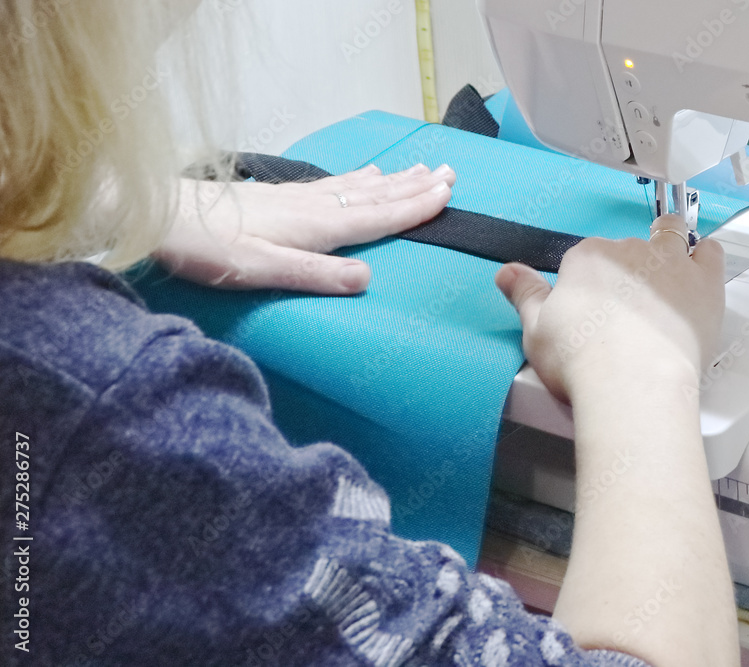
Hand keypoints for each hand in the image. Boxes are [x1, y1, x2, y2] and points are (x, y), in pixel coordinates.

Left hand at [153, 163, 455, 294]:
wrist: (160, 216)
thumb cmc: (208, 248)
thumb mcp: (263, 270)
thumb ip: (316, 274)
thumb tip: (367, 279)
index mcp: (316, 227)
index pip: (377, 216)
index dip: (414, 207)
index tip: (447, 194)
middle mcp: (313, 208)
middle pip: (374, 195)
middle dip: (414, 186)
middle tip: (449, 172)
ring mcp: (297, 199)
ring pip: (357, 186)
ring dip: (392, 180)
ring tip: (419, 169)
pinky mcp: (280, 198)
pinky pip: (334, 184)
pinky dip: (358, 178)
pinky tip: (363, 173)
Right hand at [494, 214, 724, 402]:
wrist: (632, 383)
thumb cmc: (583, 361)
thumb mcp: (536, 329)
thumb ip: (524, 294)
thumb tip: (507, 273)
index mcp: (586, 259)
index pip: (588, 257)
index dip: (591, 282)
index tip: (593, 307)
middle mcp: (628, 251)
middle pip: (628, 249)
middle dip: (628, 271)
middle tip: (627, 309)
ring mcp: (669, 263)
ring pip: (670, 237)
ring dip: (668, 246)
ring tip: (665, 276)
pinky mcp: (703, 282)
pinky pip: (709, 252)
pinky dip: (705, 255)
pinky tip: (699, 268)